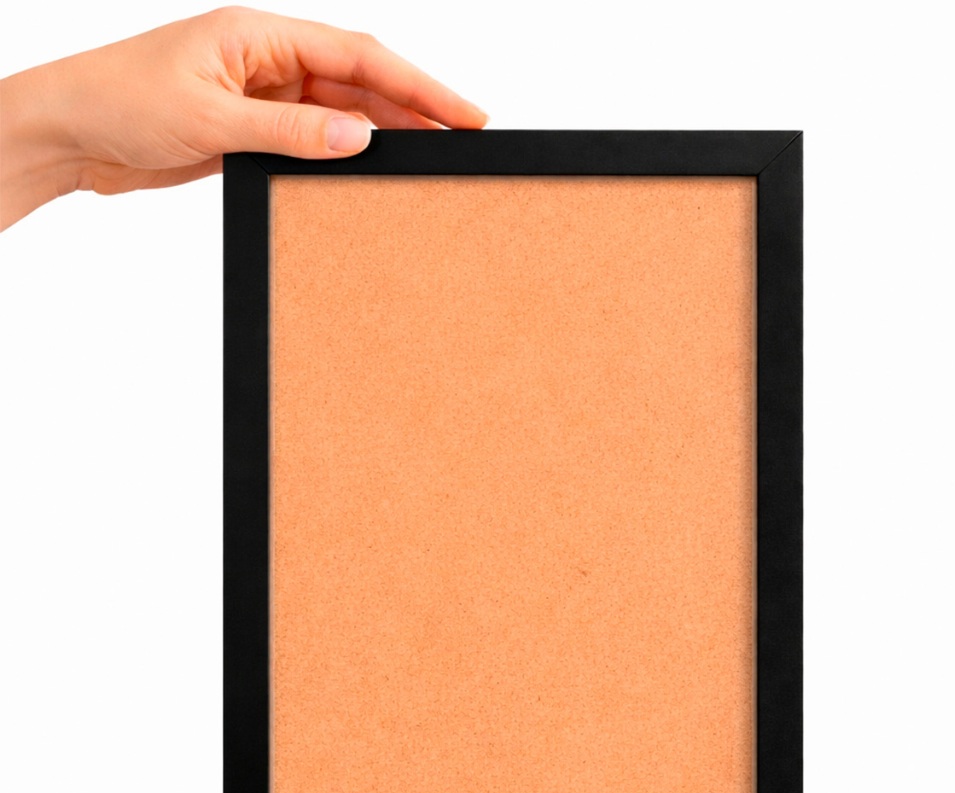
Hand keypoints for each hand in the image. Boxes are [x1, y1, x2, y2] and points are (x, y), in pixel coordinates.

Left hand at [0, 6, 487, 228]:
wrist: (69, 132)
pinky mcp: (251, 130)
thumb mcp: (211, 117)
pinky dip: (342, 157)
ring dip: (382, 135)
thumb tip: (358, 136)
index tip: (462, 111)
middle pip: (359, 81)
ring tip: (427, 161)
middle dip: (413, 109)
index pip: (359, 55)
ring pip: (340, 113)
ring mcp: (261, 95)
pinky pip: (312, 141)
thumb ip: (289, 130)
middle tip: (461, 140)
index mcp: (260, 34)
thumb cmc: (119, 101)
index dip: (418, 84)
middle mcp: (267, 59)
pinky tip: (368, 173)